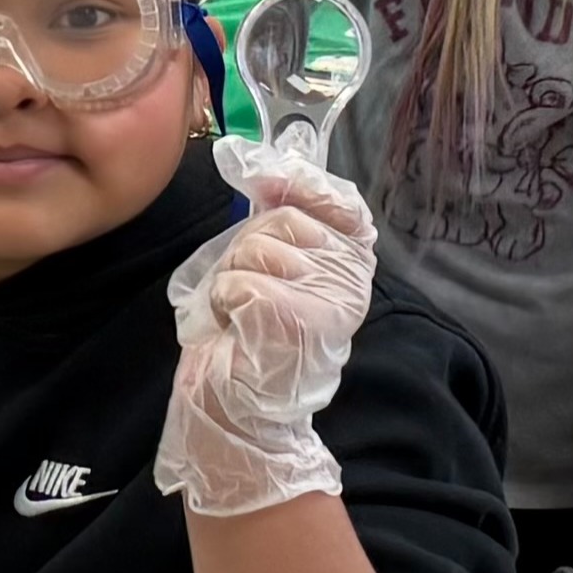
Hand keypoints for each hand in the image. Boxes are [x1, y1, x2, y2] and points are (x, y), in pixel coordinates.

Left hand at [153, 142, 377, 517]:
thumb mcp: (267, 268)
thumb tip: (258, 160)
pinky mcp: (296, 317)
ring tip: (240, 317)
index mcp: (351, 263)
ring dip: (230, 280)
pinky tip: (236, 331)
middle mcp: (351, 279)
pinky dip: (221, 305)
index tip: (269, 184)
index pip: (343, 202)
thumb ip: (277, 220)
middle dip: (246, 252)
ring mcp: (328, 297)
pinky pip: (238, 281)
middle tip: (246, 297)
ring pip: (256, 248)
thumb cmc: (248, 339)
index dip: (304, 184)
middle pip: (282, 222)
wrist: (240, 412)